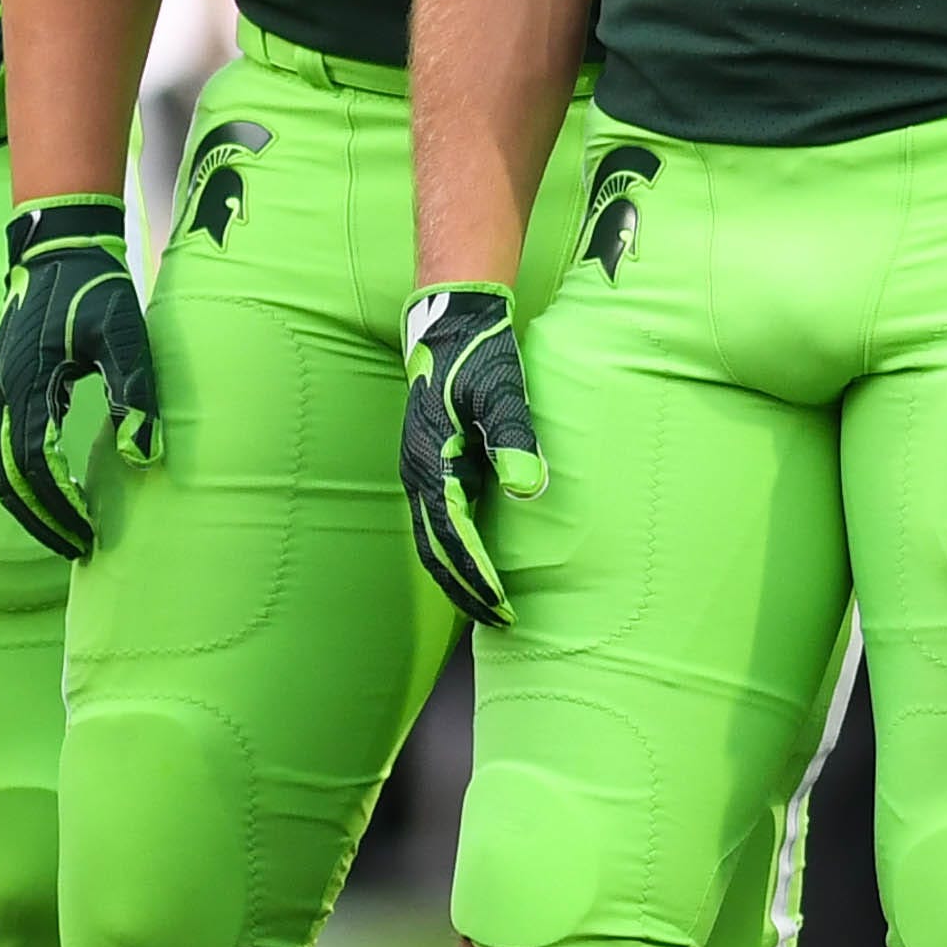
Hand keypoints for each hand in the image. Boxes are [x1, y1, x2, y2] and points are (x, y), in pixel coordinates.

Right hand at [0, 193, 156, 556]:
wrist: (60, 253)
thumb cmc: (98, 293)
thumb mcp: (126, 337)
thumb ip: (135, 393)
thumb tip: (142, 456)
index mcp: (26, 382)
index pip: (33, 464)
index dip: (58, 504)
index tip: (87, 534)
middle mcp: (0, 391)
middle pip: (5, 475)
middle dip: (38, 516)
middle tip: (76, 546)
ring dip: (25, 501)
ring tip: (64, 529)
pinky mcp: (1, 386)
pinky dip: (18, 477)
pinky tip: (51, 490)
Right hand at [398, 284, 540, 627]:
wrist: (451, 324)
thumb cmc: (480, 358)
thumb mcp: (504, 393)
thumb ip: (516, 438)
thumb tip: (527, 487)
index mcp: (433, 462)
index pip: (454, 536)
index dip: (478, 575)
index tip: (504, 606)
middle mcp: (419, 473)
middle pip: (436, 550)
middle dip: (466, 589)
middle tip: (502, 621)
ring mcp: (421, 471)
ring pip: (433, 540)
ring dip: (458, 576)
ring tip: (490, 607)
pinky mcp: (432, 466)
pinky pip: (440, 521)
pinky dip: (455, 551)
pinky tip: (478, 566)